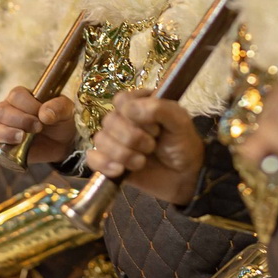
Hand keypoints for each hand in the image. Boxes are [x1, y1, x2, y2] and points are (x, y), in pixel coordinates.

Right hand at [0, 88, 76, 165]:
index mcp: (22, 97)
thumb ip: (58, 107)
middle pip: (2, 111)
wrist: (63, 142)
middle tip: (37, 128)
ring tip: (21, 139)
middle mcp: (8, 111)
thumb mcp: (66, 110)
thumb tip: (45, 114)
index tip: (42, 116)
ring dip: (6, 134)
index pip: (16, 95)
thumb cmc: (61, 120)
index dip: (28, 105)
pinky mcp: (1, 149)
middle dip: (19, 120)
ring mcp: (2, 130)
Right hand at [85, 89, 203, 205]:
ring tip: (142, 162)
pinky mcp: (109, 162)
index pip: (121, 100)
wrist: (184, 177)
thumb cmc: (183, 145)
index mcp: (140, 104)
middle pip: (109, 121)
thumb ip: (158, 108)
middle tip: (152, 146)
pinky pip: (93, 158)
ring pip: (100, 140)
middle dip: (132, 138)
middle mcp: (124, 120)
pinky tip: (120, 171)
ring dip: (123, 153)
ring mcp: (115, 141)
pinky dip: (105, 165)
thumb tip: (128, 109)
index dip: (134, 115)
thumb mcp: (180, 121)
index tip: (155, 127)